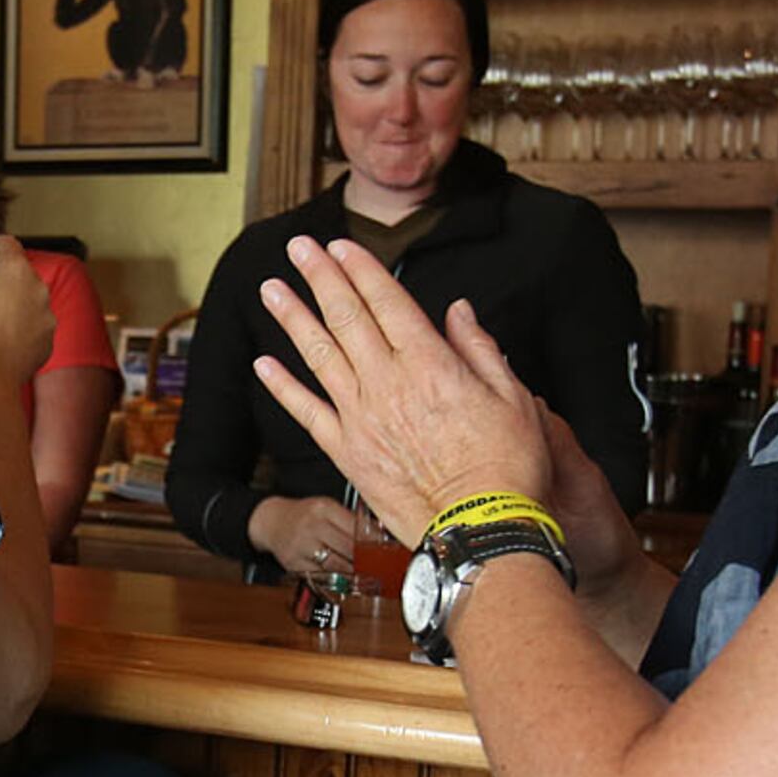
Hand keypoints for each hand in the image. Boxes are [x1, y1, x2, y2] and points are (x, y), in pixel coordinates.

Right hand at [0, 231, 54, 387]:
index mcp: (15, 271)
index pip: (8, 244)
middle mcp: (37, 291)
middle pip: (19, 275)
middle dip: (0, 281)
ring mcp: (45, 320)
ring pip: (28, 304)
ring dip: (10, 307)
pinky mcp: (45, 345)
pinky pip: (32, 332)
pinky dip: (18, 334)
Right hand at [246, 492, 381, 587]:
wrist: (272, 521)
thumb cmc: (304, 515)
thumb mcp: (326, 508)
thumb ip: (349, 520)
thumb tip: (379, 536)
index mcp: (324, 509)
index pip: (356, 529)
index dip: (374, 543)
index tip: (387, 551)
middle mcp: (313, 527)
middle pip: (349, 549)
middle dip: (367, 560)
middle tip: (382, 566)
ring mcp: (303, 547)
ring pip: (337, 566)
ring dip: (355, 573)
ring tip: (369, 576)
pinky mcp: (295, 564)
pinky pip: (322, 576)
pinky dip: (338, 581)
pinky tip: (348, 581)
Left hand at [252, 232, 594, 550]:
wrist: (481, 530)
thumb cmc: (508, 467)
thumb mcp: (513, 397)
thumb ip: (480, 350)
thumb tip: (459, 311)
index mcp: (430, 364)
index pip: (386, 302)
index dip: (360, 270)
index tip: (340, 246)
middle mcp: (387, 384)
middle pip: (346, 319)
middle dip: (320, 278)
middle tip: (299, 248)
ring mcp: (361, 418)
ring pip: (319, 356)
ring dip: (293, 318)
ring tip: (271, 289)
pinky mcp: (346, 452)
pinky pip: (306, 412)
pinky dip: (282, 386)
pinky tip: (264, 364)